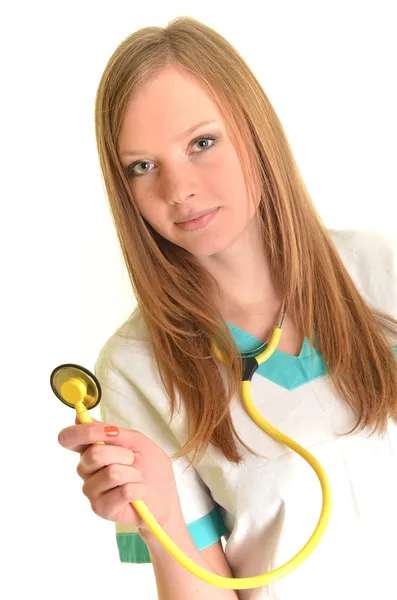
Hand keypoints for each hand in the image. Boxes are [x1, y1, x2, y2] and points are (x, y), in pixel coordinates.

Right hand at [57, 417, 182, 530]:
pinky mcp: (101, 509)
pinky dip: (139, 489)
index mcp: (91, 449)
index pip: (69, 438)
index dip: (84, 432)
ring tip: (137, 478)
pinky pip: (123, 492)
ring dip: (134, 473)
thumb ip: (110, 431)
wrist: (164, 497)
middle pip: (94, 454)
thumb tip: (79, 418)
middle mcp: (86, 470)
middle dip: (123, 454)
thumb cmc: (150, 468)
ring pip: (112, 473)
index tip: (110, 432)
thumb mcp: (136, 441)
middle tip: (134, 460)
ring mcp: (91, 490)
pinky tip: (139, 492)